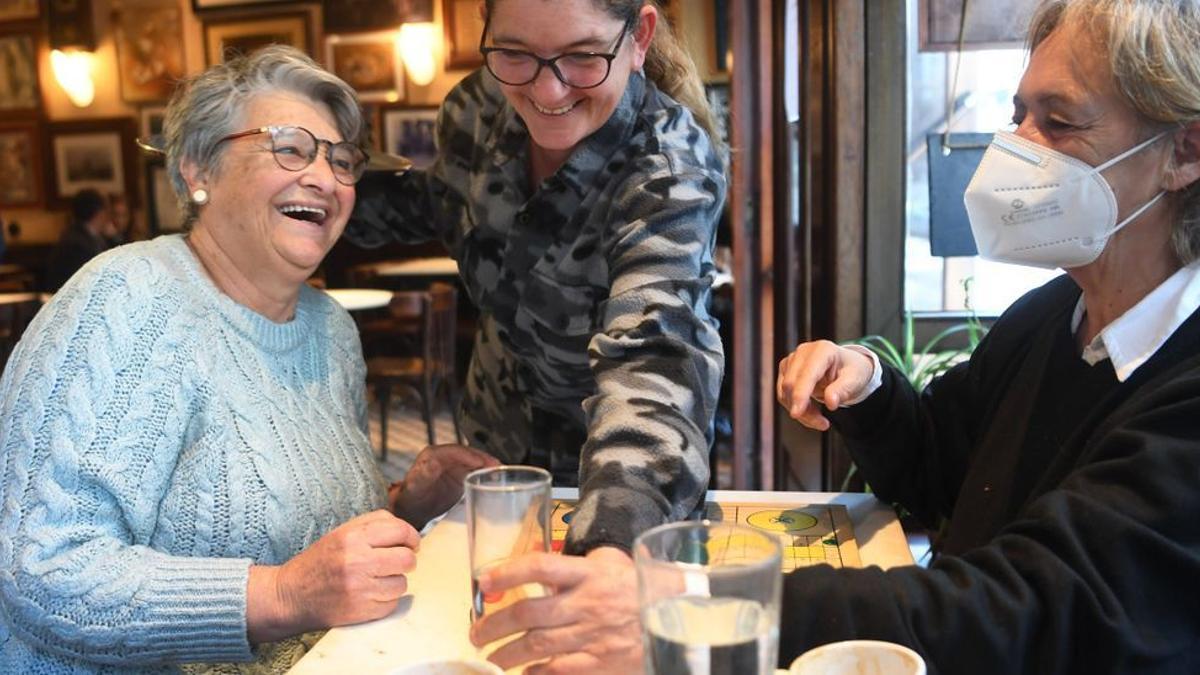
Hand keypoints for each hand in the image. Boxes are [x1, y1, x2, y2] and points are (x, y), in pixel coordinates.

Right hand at [246, 509, 419, 642]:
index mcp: (353, 538)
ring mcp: (359, 589)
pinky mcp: (361, 611)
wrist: (291, 595)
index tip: (410, 543)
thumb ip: (375, 523)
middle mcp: (357, 562)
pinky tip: (370, 594)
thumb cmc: (321, 561)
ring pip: (402, 583)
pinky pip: (392, 604)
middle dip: (407, 560)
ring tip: (378, 579)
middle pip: (407, 559)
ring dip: (395, 581)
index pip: (401, 531)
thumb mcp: (342, 532)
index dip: (411, 537)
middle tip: (396, 562)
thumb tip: (407, 531)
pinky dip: (386, 600)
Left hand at [391, 443, 498, 529]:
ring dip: (488, 465)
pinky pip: (476, 470)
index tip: (482, 462)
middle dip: (484, 459)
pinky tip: (495, 478)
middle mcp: (446, 456)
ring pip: (475, 460)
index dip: (471, 455)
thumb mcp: (415, 485)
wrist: (413, 510)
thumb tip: (432, 463)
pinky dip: (486, 473)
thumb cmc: (411, 497)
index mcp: (434, 454)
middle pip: (469, 453)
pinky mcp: (461, 474)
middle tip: (497, 466)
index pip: (457, 450)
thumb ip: (424, 474)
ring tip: (500, 471)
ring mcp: (455, 465)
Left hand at [469, 546, 642, 673]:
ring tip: (491, 657)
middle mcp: (588, 603)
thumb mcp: (610, 564)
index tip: (484, 582)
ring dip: (506, 654)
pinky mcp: (600, 663)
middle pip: (530, 612)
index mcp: (588, 574)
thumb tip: (535, 559)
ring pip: (537, 646)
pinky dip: (535, 673)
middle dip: (494, 624)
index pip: (541, 567)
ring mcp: (593, 635)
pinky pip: (558, 671)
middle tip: (475, 633)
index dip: (509, 572)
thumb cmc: (636, 588)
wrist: (676, 617)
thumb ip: (577, 561)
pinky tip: (523, 672)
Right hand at [776, 340, 873, 429]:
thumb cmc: (851, 370)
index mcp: (823, 350)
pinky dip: (796, 407)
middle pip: (791, 384)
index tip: (796, 413)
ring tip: (820, 420)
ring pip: (784, 392)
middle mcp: (803, 352)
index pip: (806, 374)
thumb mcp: (855, 380)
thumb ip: (842, 390)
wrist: (846, 365)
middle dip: (804, 409)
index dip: (800, 395)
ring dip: (801, 411)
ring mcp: (792, 360)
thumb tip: (830, 402)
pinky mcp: (786, 370)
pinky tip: (811, 413)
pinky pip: (784, 395)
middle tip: (823, 424)